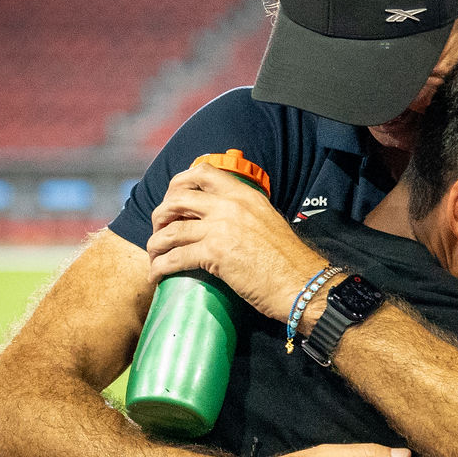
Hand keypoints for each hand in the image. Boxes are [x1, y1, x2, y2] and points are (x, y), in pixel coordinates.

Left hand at [148, 162, 325, 320]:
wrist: (303, 283)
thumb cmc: (290, 261)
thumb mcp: (268, 222)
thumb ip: (245, 215)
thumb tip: (222, 223)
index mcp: (245, 195)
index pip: (203, 173)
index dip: (179, 183)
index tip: (173, 199)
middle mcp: (231, 205)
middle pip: (177, 198)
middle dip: (160, 214)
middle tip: (159, 230)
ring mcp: (221, 228)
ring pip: (170, 229)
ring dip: (155, 243)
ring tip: (154, 255)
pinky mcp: (215, 254)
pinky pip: (175, 257)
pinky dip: (160, 267)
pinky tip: (157, 275)